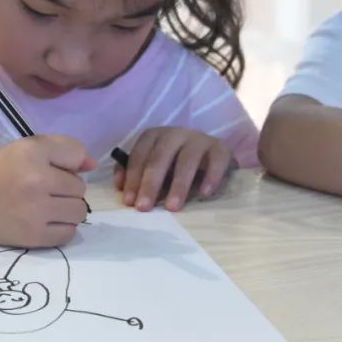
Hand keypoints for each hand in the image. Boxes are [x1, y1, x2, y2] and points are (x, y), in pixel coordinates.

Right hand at [0, 135, 92, 247]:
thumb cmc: (0, 169)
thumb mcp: (28, 147)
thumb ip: (64, 149)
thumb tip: (92, 166)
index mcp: (33, 154)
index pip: (77, 158)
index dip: (66, 165)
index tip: (50, 169)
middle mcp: (36, 182)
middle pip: (80, 189)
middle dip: (67, 190)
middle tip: (46, 191)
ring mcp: (35, 212)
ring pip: (79, 213)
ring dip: (68, 210)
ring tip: (48, 207)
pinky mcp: (33, 237)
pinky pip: (68, 234)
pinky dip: (62, 228)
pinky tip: (46, 221)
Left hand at [114, 127, 233, 212]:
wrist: (212, 156)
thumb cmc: (176, 163)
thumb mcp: (155, 167)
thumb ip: (136, 173)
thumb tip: (120, 186)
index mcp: (155, 136)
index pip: (140, 155)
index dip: (133, 177)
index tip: (129, 201)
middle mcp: (175, 134)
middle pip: (160, 157)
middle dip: (150, 183)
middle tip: (144, 207)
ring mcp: (199, 139)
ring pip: (187, 160)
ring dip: (178, 184)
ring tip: (172, 207)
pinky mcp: (220, 148)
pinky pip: (217, 160)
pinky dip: (211, 176)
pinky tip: (204, 193)